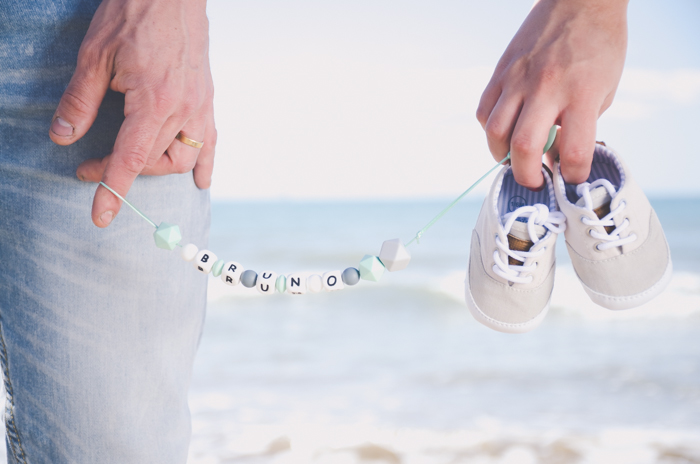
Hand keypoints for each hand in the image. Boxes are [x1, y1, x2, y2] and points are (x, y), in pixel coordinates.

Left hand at [49, 0, 215, 226]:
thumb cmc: (132, 14)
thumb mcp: (94, 55)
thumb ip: (80, 100)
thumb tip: (63, 136)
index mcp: (154, 101)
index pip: (131, 158)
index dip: (113, 190)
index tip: (100, 217)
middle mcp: (183, 110)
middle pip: (154, 162)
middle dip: (120, 173)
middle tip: (88, 166)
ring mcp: (200, 106)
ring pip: (184, 159)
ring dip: (156, 170)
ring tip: (132, 166)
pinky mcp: (207, 99)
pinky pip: (210, 142)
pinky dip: (205, 164)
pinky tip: (200, 180)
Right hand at [476, 0, 627, 187]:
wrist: (580, 0)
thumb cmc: (599, 47)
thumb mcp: (604, 89)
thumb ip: (580, 125)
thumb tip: (554, 158)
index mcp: (582, 92)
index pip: (573, 150)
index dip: (572, 175)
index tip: (572, 179)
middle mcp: (547, 86)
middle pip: (524, 146)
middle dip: (527, 176)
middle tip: (534, 182)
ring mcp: (519, 78)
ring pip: (496, 131)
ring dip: (502, 155)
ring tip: (514, 159)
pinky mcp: (501, 71)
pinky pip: (485, 111)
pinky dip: (491, 130)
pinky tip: (504, 131)